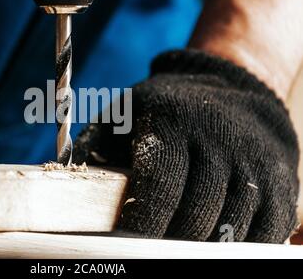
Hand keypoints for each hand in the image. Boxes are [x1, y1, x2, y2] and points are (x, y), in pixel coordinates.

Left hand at [73, 50, 299, 242]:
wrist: (232, 92)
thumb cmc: (166, 110)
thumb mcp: (126, 111)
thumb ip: (94, 143)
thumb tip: (61, 179)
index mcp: (172, 120)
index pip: (159, 182)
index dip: (142, 222)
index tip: (125, 243)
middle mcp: (218, 138)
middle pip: (194, 212)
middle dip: (169, 240)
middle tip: (149, 250)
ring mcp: (254, 161)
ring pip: (230, 225)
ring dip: (201, 246)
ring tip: (177, 246)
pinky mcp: (282, 181)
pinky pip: (266, 230)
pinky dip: (240, 247)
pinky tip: (213, 244)